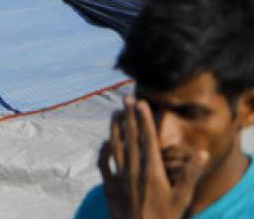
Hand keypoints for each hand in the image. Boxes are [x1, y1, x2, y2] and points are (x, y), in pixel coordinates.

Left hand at [99, 97, 205, 218]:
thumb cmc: (165, 217)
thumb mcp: (182, 198)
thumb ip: (190, 175)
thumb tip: (202, 153)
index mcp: (151, 172)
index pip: (147, 140)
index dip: (144, 120)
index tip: (141, 103)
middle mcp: (133, 171)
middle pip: (130, 138)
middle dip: (128, 117)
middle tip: (126, 98)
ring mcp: (119, 178)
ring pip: (115, 147)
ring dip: (115, 129)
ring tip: (115, 113)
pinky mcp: (110, 187)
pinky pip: (103, 165)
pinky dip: (102, 151)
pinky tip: (104, 143)